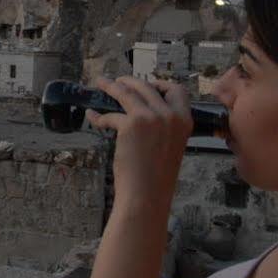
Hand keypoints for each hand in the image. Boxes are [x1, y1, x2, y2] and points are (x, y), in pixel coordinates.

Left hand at [85, 75, 191, 208]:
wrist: (147, 195)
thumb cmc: (156, 176)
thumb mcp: (170, 146)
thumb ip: (163, 126)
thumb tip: (142, 109)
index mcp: (184, 121)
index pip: (177, 90)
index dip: (160, 84)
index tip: (147, 84)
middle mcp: (170, 115)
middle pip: (147, 87)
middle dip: (130, 81)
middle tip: (119, 82)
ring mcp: (150, 118)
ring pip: (127, 92)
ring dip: (111, 86)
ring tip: (101, 83)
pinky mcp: (130, 125)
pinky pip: (110, 114)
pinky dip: (99, 115)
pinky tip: (92, 115)